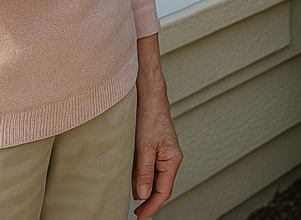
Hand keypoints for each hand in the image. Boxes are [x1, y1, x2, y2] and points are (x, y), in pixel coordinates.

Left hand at [132, 86, 183, 217]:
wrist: (148, 93)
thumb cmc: (150, 116)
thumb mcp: (144, 147)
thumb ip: (144, 172)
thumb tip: (143, 195)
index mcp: (172, 159)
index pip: (163, 192)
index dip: (151, 207)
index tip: (140, 217)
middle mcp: (170, 157)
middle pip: (159, 186)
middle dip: (146, 198)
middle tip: (133, 211)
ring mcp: (163, 152)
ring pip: (153, 177)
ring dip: (141, 185)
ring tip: (127, 191)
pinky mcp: (155, 146)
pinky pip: (149, 167)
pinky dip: (140, 174)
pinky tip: (130, 175)